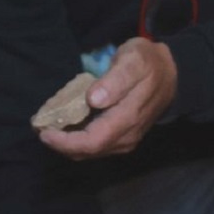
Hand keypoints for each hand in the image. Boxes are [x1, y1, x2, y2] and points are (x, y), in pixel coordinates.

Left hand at [41, 38, 177, 159]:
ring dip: (68, 145)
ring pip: (91, 152)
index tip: (44, 130)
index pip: (92, 142)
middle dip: (61, 145)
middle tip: (40, 128)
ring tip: (50, 127)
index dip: (65, 142)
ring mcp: (127, 140)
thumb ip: (116, 80)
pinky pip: (97, 147)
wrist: (173, 73)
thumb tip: (93, 100)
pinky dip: (78, 142)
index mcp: (128, 118)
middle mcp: (127, 136)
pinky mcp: (124, 139)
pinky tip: (68, 127)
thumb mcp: (133, 60)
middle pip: (89, 151)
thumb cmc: (148, 63)